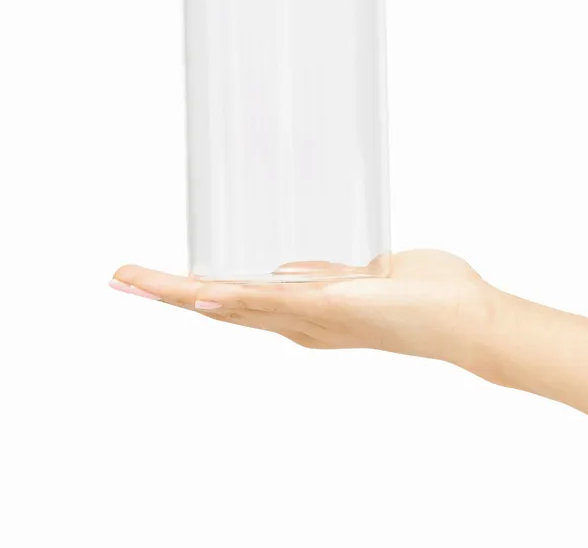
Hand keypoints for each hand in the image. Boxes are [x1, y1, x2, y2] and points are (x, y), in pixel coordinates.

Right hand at [111, 250, 499, 371]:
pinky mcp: (332, 306)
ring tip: (135, 281)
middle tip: (120, 279)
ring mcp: (312, 317)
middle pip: (221, 308)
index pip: (237, 301)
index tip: (153, 283)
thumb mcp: (363, 275)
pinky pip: (273, 303)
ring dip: (182, 295)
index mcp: (306, 312)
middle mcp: (301, 322)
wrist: (467, 318)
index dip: (192, 294)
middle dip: (168, 295)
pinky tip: (198, 295)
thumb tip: (289, 266)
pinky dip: (232, 301)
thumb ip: (324, 274)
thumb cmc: (425, 297)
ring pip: (234, 305)